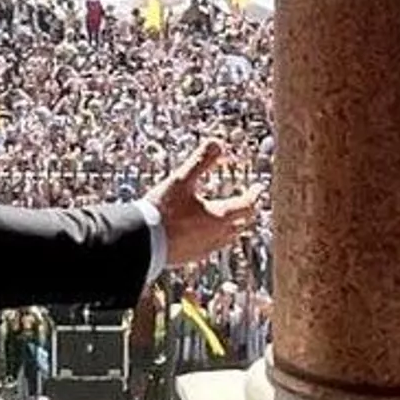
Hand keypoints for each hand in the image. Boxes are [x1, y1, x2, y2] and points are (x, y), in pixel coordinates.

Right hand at [144, 138, 261, 267]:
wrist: (140, 243)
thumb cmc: (161, 211)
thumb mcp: (181, 180)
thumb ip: (200, 161)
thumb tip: (217, 142)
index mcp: (220, 217)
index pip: (248, 205)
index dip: (254, 194)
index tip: (258, 187)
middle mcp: (217, 235)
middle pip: (241, 224)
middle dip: (246, 211)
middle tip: (247, 202)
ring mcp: (205, 249)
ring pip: (228, 238)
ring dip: (232, 226)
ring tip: (228, 217)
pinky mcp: (191, 257)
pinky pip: (211, 246)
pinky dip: (214, 236)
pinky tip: (203, 232)